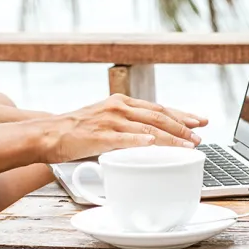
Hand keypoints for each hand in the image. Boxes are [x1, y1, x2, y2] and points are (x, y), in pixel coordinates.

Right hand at [36, 94, 207, 162]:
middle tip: (200, 137)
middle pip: (159, 116)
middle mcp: (119, 107)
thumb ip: (128, 126)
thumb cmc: (78, 131)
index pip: (159, 107)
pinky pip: (123, 138)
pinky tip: (153, 144)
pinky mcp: (98, 135)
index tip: (200, 121)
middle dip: (183, 127)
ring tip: (187, 146)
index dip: (182, 114)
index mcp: (122, 102)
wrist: (47, 133)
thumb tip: (153, 139)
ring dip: (170, 137)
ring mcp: (109, 120)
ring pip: (147, 128)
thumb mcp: (107, 121)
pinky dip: (139, 141)